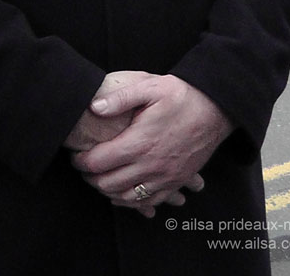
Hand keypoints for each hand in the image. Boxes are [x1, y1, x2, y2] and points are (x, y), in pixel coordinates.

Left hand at [72, 74, 233, 217]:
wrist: (215, 110)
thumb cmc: (181, 96)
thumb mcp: (150, 87)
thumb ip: (120, 97)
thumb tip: (94, 107)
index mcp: (140, 143)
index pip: (99, 162)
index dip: (81, 161)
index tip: (75, 155)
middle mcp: (151, 165)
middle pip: (109, 184)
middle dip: (90, 178)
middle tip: (83, 166)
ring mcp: (164, 177)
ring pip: (126, 198)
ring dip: (107, 191)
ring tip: (99, 178)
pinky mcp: (175, 183)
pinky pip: (148, 203)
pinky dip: (130, 202)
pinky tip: (122, 193)